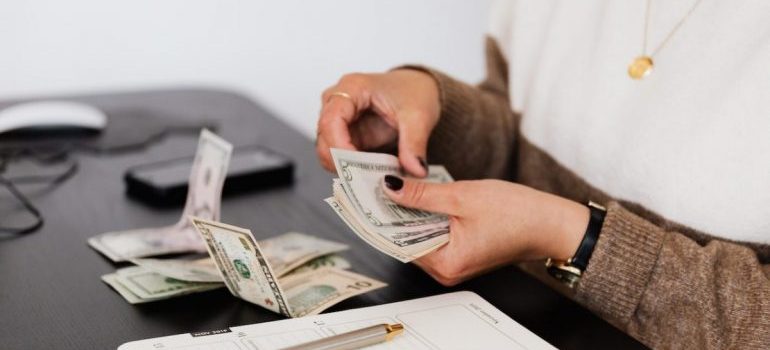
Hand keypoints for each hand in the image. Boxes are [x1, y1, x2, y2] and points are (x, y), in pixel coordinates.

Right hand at [316, 69, 439, 176]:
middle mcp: (337, 102)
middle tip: (366, 180)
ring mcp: (339, 121)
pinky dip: (354, 170)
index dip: (339, 146)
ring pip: (328, 152)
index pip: (331, 120)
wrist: (419, 89)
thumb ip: (415, 143)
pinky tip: (372, 176)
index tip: (356, 167)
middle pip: (324, 139)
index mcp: (352, 88)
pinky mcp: (346, 136)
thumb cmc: (414, 91)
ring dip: (347, 169)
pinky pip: (341, 158)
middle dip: (342, 163)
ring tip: (373, 179)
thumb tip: (415, 170)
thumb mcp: (419, 116)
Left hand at [382, 175, 589, 285]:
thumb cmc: (518, 214)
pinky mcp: (461, 253)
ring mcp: (454, 264)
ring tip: (398, 186)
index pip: (397, 241)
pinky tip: (421, 197)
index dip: (381, 217)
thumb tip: (390, 188)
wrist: (551, 223)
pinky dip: (426, 217)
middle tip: (378, 184)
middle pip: (406, 240)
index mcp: (446, 263)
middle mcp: (446, 271)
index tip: (366, 196)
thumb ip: (422, 194)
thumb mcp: (462, 196)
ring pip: (419, 236)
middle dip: (393, 213)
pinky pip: (434, 236)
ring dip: (409, 213)